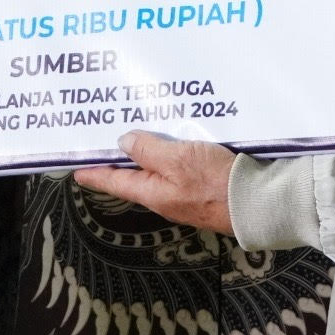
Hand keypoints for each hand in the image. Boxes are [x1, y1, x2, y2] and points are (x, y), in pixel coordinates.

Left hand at [72, 131, 237, 233]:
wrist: (258, 202)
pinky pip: (179, 167)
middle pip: (135, 175)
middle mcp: (165, 195)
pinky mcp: (204, 185)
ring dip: (145, 151)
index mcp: (152, 192)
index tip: (75, 169)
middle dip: (119, 158)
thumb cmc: (217, 184)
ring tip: (134, 132)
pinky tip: (173, 138)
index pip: (114, 181)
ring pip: (158, 169)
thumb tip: (123, 143)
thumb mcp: (177, 160)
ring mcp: (185, 192)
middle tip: (103, 140)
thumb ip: (148, 150)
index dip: (94, 172)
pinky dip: (170, 152)